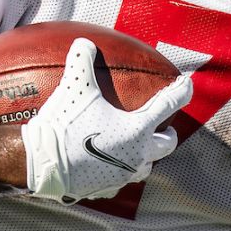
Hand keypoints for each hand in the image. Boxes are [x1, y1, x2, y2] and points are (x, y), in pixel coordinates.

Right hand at [21, 38, 192, 202]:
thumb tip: (83, 41)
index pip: (168, 105)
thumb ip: (82, 61)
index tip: (188, 85)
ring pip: (146, 167)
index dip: (181, 92)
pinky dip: (120, 170)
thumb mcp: (75, 87)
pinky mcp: (106, 189)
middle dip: (168, 134)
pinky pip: (121, 180)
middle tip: (165, 127)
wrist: (42, 164)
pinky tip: (109, 164)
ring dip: (147, 156)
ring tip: (139, 146)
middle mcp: (136, 154)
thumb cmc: (64, 125)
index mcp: (136, 129)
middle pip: (166, 145)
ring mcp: (122, 175)